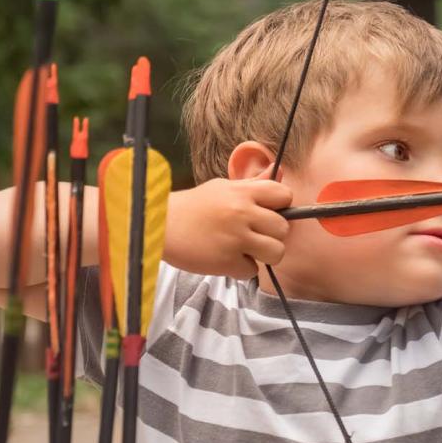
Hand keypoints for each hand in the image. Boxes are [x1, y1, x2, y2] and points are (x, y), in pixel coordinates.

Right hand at [164, 178, 292, 278]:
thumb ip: (252, 185)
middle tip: (253, 235)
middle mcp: (241, 213)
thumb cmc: (192, 207)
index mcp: (241, 192)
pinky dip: (240, 268)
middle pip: (283, 228)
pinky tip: (225, 257)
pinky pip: (252, 270)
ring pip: (276, 252)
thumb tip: (280, 172)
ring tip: (244, 249)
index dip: (281, 206)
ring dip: (263, 255)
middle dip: (272, 235)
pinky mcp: (227, 261)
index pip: (284, 195)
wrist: (157, 225)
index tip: (269, 213)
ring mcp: (235, 238)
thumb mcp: (221, 188)